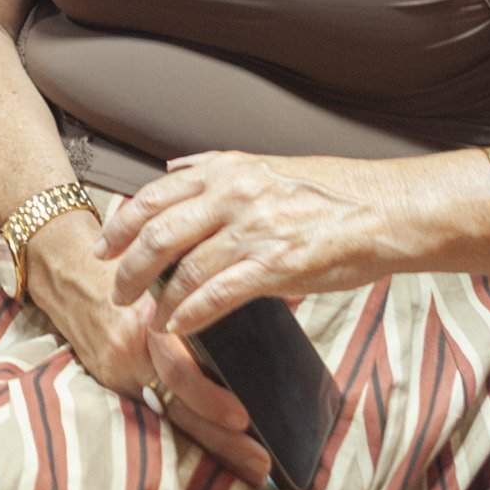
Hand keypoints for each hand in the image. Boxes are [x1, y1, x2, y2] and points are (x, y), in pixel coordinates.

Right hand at [26, 214, 274, 489]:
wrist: (67, 268)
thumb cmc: (125, 262)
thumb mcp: (162, 269)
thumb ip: (202, 290)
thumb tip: (271, 298)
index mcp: (144, 318)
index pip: (177, 368)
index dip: (209, 398)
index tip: (244, 419)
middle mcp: (130, 350)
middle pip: (177, 403)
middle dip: (220, 437)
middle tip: (259, 459)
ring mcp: (117, 369)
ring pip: (169, 412)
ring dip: (211, 440)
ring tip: (248, 462)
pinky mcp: (110, 379)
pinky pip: (154, 406)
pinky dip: (185, 425)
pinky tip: (216, 443)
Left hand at [98, 150, 414, 337]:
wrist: (384, 210)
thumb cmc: (329, 191)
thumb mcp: (264, 163)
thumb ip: (214, 167)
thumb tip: (172, 168)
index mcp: (227, 169)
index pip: (155, 195)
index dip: (121, 224)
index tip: (104, 246)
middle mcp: (233, 194)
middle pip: (158, 231)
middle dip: (127, 265)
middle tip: (115, 288)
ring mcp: (254, 229)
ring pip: (184, 266)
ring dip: (157, 296)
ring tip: (146, 315)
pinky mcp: (277, 264)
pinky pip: (219, 293)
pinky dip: (191, 313)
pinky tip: (178, 326)